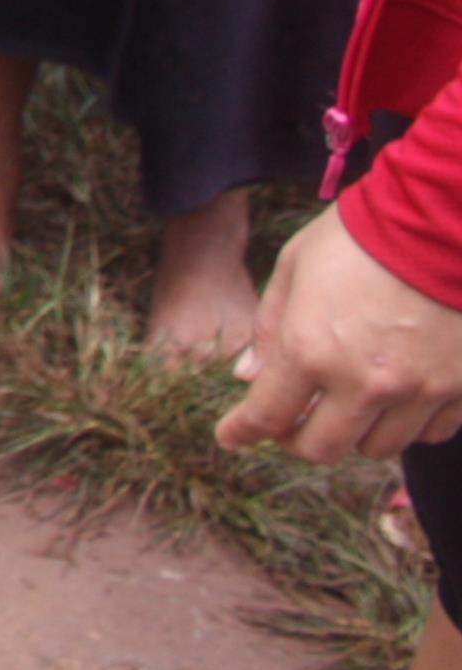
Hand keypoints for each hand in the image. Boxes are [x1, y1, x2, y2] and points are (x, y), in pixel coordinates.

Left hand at [220, 206, 461, 461]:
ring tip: (345, 403)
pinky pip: (428, 433)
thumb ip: (269, 329)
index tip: (231, 436)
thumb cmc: (358, 238)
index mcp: (311, 350)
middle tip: (290, 420)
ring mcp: (418, 391)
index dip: (243, 431)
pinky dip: (405, 425)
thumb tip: (248, 376)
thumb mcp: (294, 269)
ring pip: (377, 448)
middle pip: (322, 448)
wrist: (440, 220)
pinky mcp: (460, 389)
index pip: (267, 416)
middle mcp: (364, 383)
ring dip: (352, 432)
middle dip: (296, 439)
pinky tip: (394, 398)